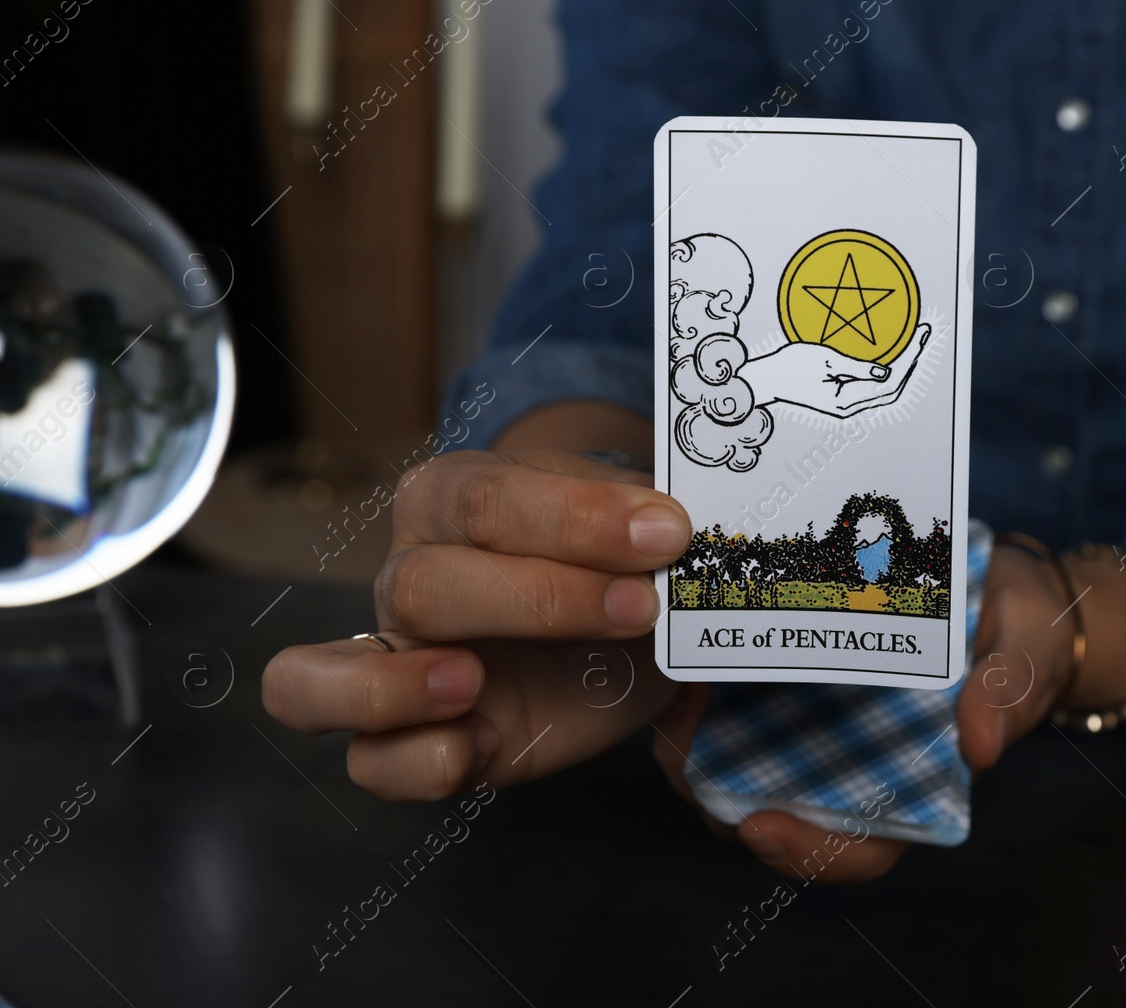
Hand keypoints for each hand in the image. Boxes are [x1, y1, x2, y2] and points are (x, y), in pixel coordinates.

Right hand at [262, 448, 691, 798]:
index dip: (577, 518)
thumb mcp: (638, 530)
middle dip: (541, 599)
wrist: (621, 624)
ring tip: (470, 683)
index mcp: (454, 498)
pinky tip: (482, 745)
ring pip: (315, 679)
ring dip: (391, 686)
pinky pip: (370, 763)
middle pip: (422, 585)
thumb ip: (648, 521)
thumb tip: (674, 523)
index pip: (488, 499)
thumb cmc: (616, 562)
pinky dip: (417, 761)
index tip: (665, 533)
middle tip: (638, 607)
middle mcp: (406, 573)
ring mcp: (394, 663)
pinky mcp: (411, 742)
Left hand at [648, 541, 1081, 882]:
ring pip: (744, 770)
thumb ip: (1007, 691)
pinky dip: (709, 698)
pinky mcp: (795, 688)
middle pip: (778, 817)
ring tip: (674, 695)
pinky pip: (741, 711)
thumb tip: (980, 745)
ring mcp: (822, 735)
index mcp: (919, 788)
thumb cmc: (1020, 633)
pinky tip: (691, 657)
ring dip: (699, 747)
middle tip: (679, 748)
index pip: (859, 849)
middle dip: (719, 799)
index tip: (761, 826)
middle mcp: (859, 772)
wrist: (1003, 586)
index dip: (807, 852)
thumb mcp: (1026, 652)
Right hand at [742, 323, 932, 416]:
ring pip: (885, 390)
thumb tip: (886, 373)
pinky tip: (895, 357)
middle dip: (910, 362)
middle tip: (923, 335)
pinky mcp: (843, 398)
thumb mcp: (825, 359)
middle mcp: (849, 407)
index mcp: (845, 400)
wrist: (767, 378)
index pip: (889, 382)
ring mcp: (847, 405)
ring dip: (902, 368)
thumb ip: (858, 367)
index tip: (920, 335)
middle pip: (892, 389)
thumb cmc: (790, 365)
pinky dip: (888, 372)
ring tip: (914, 344)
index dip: (909, 359)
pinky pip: (874, 388)